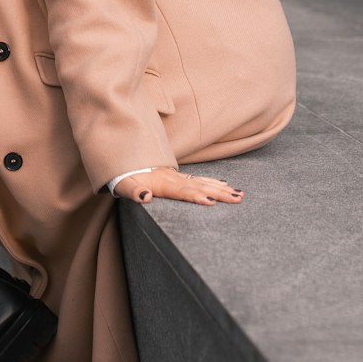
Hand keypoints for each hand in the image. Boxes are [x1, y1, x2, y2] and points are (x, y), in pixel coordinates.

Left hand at [112, 167, 243, 205]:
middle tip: (238, 198)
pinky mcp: (178, 177)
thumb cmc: (124, 177)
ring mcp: (177, 177)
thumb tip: (145, 197)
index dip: (195, 196)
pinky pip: (199, 179)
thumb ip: (133, 191)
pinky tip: (223, 184)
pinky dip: (212, 181)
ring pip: (202, 182)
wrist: (125, 160)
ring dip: (220, 188)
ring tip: (239, 194)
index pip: (182, 191)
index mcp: (161, 183)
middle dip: (219, 193)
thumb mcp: (123, 186)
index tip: (211, 201)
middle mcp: (173, 179)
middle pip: (199, 186)